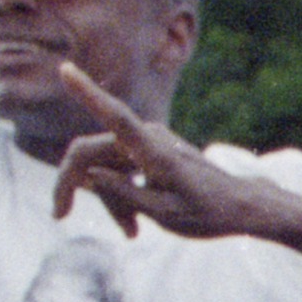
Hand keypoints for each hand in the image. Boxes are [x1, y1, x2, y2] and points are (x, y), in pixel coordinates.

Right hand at [48, 79, 277, 244]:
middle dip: (78, 186)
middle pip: (92, 154)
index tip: (65, 69)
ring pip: (105, 166)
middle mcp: (149, 138)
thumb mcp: (163, 213)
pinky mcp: (150, 152)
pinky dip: (122, 195)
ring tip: (131, 233)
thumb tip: (87, 176)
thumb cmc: (208, 213)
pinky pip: (121, 169)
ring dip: (108, 199)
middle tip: (59, 216)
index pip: (114, 116)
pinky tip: (134, 226)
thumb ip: (122, 194)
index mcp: (154, 151)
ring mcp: (149, 142)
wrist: (243, 207)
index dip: (87, 93)